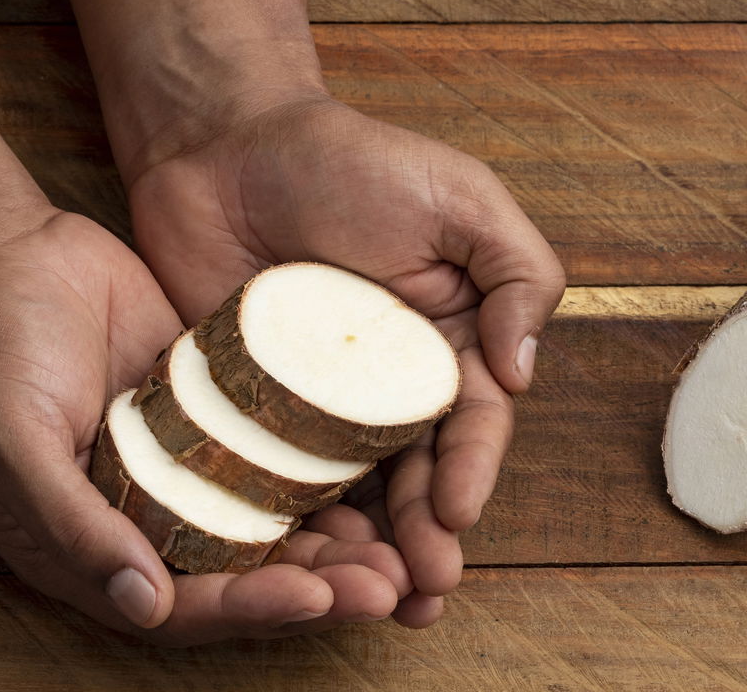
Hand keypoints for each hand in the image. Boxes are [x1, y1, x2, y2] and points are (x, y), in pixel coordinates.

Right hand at [0, 210, 414, 644]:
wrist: (8, 255)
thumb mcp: (11, 438)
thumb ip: (73, 525)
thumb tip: (144, 606)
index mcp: (93, 548)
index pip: (186, 602)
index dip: (253, 607)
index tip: (316, 594)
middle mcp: (154, 519)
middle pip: (250, 574)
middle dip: (322, 586)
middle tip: (392, 585)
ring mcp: (194, 467)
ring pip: (280, 521)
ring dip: (341, 541)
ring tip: (407, 549)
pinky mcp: (226, 417)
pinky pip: (285, 453)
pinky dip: (330, 470)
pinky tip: (385, 470)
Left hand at [126, 96, 566, 625]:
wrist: (225, 146)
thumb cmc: (352, 162)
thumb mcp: (461, 200)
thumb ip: (517, 276)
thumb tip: (521, 375)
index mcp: (449, 344)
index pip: (472, 422)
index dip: (470, 470)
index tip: (454, 512)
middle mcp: (390, 386)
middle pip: (417, 474)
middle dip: (426, 535)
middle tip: (422, 589)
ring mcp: (319, 405)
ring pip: (354, 493)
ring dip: (370, 550)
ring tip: (376, 601)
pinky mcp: (253, 412)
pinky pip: (275, 475)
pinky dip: (292, 525)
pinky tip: (300, 566)